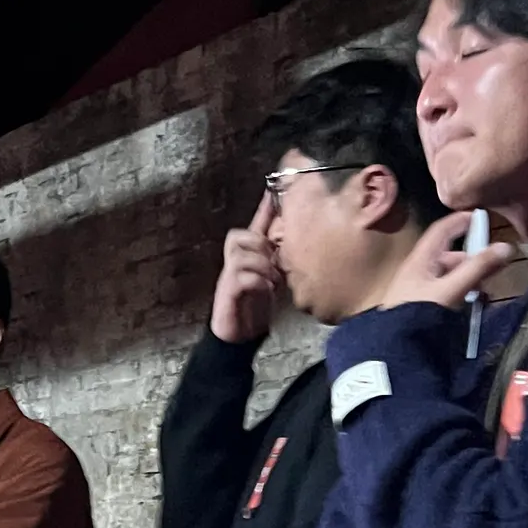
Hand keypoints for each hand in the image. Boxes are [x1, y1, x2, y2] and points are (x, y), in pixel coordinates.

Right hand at [212, 195, 281, 342]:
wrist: (239, 337)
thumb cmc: (256, 307)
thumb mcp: (274, 279)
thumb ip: (280, 261)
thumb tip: (301, 245)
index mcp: (247, 257)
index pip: (254, 227)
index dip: (264, 209)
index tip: (274, 190)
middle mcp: (234, 263)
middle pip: (239, 235)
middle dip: (261, 244)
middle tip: (277, 261)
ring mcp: (228, 277)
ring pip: (239, 253)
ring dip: (261, 263)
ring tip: (274, 278)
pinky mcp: (226, 293)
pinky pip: (239, 275)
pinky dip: (256, 280)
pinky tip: (267, 289)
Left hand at [379, 212, 519, 315]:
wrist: (394, 350)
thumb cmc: (418, 314)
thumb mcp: (451, 289)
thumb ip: (477, 269)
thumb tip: (506, 247)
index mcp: (421, 260)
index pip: (441, 230)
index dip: (460, 220)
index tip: (481, 217)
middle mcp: (419, 271)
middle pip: (450, 256)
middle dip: (472, 258)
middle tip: (494, 264)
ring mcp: (421, 290)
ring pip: (450, 276)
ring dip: (470, 279)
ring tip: (485, 290)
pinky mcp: (423, 308)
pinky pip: (447, 293)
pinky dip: (463, 294)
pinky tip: (473, 305)